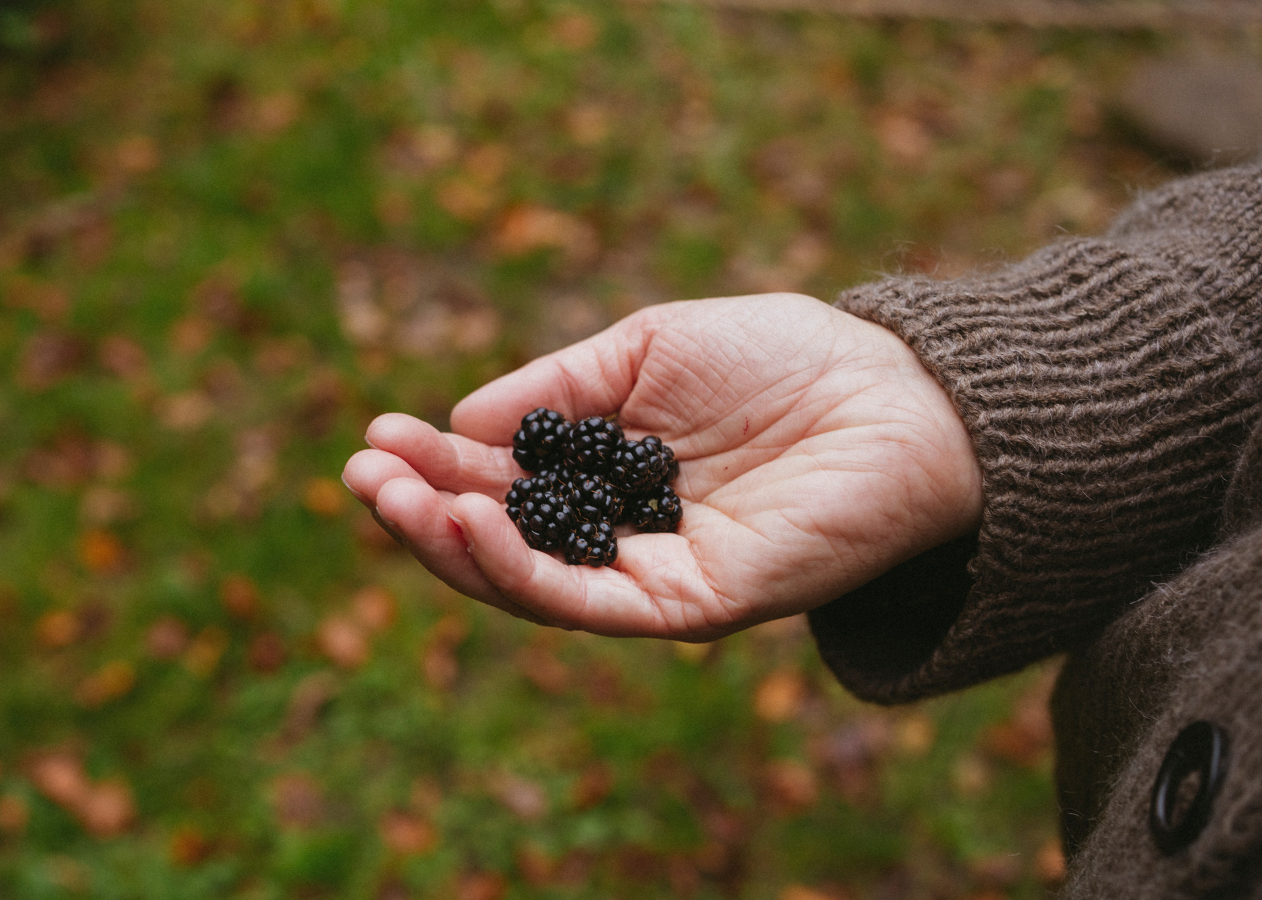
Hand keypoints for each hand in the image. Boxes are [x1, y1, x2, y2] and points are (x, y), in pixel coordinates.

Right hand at [342, 293, 981, 640]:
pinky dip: (519, 570)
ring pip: (529, 583)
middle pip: (499, 540)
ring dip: (452, 546)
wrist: (900, 394)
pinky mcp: (689, 605)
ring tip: (398, 501)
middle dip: (422, 511)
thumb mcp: (645, 347)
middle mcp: (618, 531)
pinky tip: (469, 526)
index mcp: (605, 471)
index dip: (435, 463)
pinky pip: (586, 602)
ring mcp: (651, 574)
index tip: (375, 437)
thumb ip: (558, 388)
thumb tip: (460, 422)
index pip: (499, 481)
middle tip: (360, 476)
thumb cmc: (781, 358)